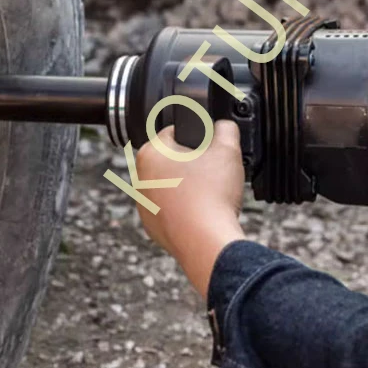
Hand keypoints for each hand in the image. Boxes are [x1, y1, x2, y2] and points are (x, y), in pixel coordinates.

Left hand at [135, 120, 244, 298]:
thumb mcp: (228, 150)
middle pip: (171, 160)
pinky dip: (183, 209)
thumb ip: (226, 128)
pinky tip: (200, 212)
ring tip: (208, 194)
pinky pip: (170, 209)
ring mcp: (143, 203)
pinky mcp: (151, 225)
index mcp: (151, 152)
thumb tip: (225, 125)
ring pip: (170, 185)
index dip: (197, 138)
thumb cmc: (212, 196)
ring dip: (187, 186)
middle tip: (212, 172)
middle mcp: (140, 177)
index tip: (210, 149)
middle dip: (191, 163)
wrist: (207, 242)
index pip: (174, 132)